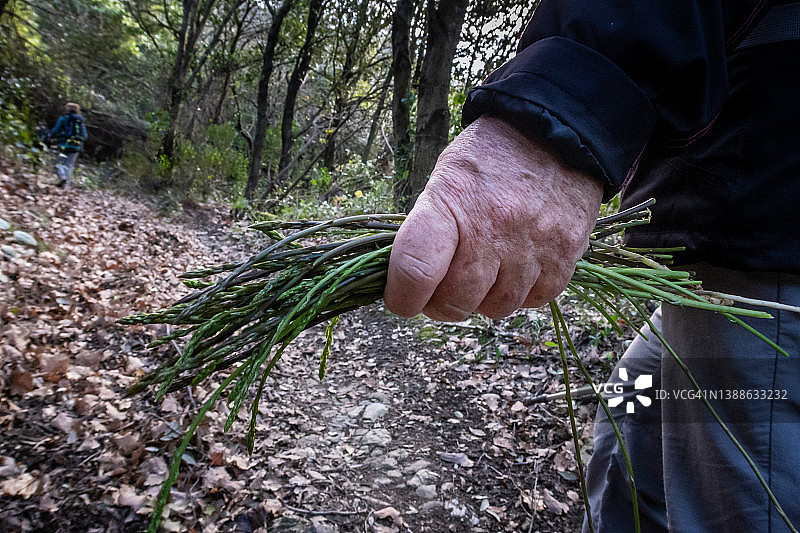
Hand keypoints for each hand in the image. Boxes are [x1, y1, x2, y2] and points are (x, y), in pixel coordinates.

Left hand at [383, 116, 602, 320]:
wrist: (555, 131)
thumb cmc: (488, 159)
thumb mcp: (444, 178)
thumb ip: (427, 230)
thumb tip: (412, 282)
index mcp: (450, 205)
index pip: (416, 272)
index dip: (402, 298)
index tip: (401, 298)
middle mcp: (493, 230)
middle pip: (455, 302)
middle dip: (441, 303)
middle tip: (443, 286)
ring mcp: (533, 246)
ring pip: (494, 309)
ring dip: (482, 299)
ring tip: (483, 271)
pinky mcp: (566, 256)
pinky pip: (533, 301)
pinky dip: (520, 294)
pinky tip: (514, 269)